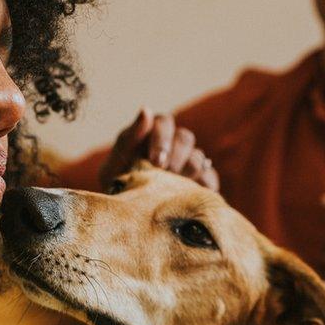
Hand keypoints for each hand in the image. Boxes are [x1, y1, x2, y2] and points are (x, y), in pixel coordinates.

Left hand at [99, 108, 218, 190]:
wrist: (126, 215)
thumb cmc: (117, 184)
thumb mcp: (115, 163)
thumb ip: (129, 137)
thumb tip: (146, 109)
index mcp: (153, 133)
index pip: (165, 123)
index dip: (162, 139)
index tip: (155, 161)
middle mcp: (174, 144)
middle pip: (185, 138)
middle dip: (175, 157)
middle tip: (164, 175)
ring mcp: (189, 162)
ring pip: (198, 157)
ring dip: (186, 172)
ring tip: (172, 188)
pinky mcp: (202, 181)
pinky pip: (209, 178)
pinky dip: (201, 186)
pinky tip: (188, 196)